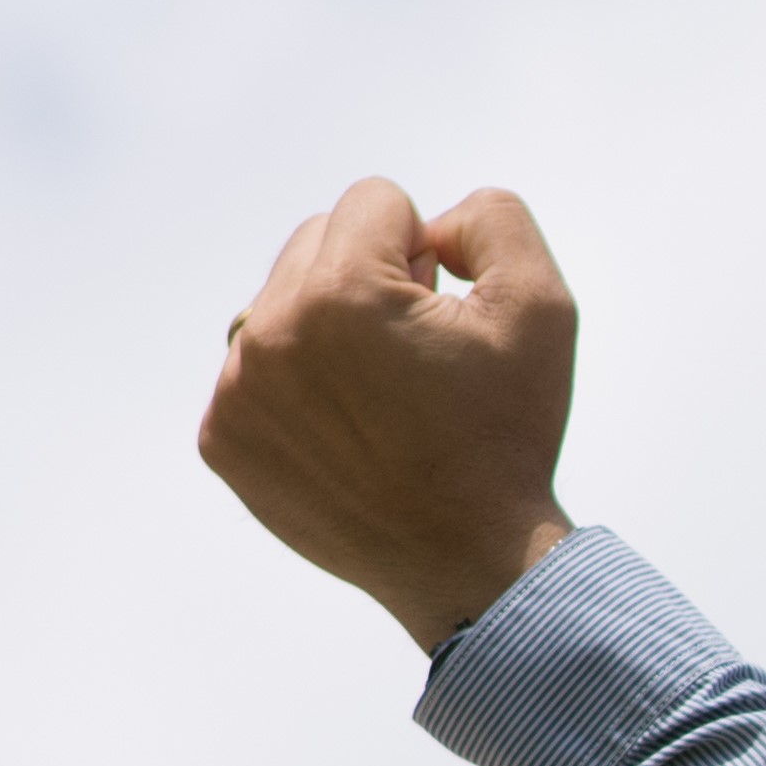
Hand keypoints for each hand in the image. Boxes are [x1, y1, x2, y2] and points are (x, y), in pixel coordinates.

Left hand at [199, 180, 580, 650]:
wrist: (471, 564)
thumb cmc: (508, 437)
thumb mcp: (541, 309)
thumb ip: (494, 220)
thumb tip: (433, 224)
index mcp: (343, 292)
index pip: (374, 201)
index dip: (427, 251)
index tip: (446, 314)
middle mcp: (270, 332)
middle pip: (315, 240)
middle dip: (370, 279)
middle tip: (419, 356)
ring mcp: (237, 390)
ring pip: (278, 304)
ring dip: (328, 327)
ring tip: (383, 396)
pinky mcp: (224, 438)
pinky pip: (253, 371)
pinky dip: (298, 387)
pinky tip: (350, 432)